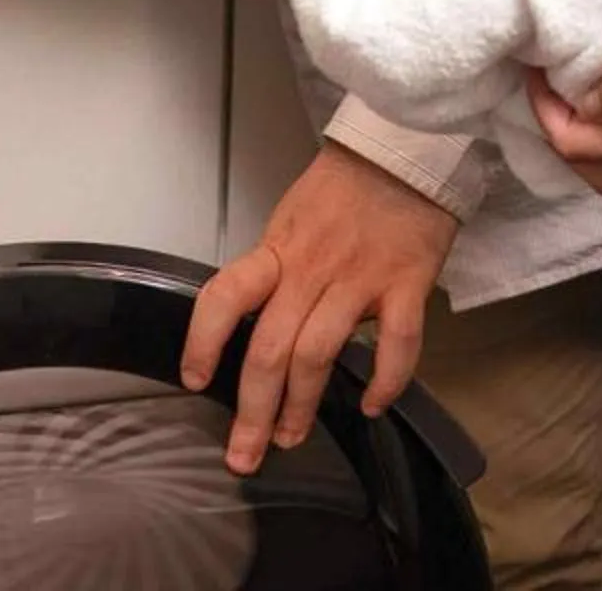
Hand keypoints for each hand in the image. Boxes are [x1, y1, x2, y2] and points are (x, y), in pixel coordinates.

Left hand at [180, 143, 460, 473]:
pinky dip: (385, 381)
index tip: (194, 380)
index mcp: (279, 249)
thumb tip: (253, 318)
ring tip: (290, 437)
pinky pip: (396, 343)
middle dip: (252, 411)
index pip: (225, 296)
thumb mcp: (293, 218)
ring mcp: (360, 277)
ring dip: (302, 407)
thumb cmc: (346, 185)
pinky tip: (373, 405)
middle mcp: (312, 268)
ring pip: (319, 355)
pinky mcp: (407, 283)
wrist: (406, 147)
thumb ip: (276, 267)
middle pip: (270, 349)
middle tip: (243, 454)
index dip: (203, 341)